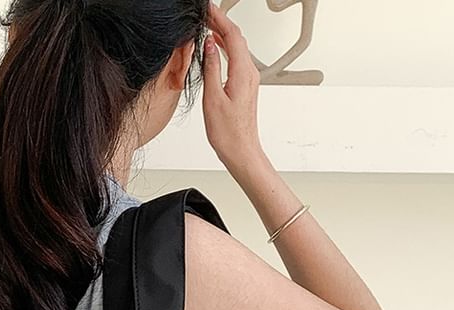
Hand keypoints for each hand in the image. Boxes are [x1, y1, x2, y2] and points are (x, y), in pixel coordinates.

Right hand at [202, 3, 264, 172]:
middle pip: (236, 37)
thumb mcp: (213, 98)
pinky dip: (225, 46)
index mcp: (242, 73)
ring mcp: (249, 79)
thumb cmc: (228, 133)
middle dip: (220, 21)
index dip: (219, 18)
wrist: (241, 151)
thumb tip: (208, 44)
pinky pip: (236, 58)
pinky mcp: (245, 85)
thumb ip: (211, 68)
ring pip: (237, 47)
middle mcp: (249, 73)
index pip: (232, 35)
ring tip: (206, 24)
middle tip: (204, 13)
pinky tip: (215, 46)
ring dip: (222, 33)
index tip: (207, 9)